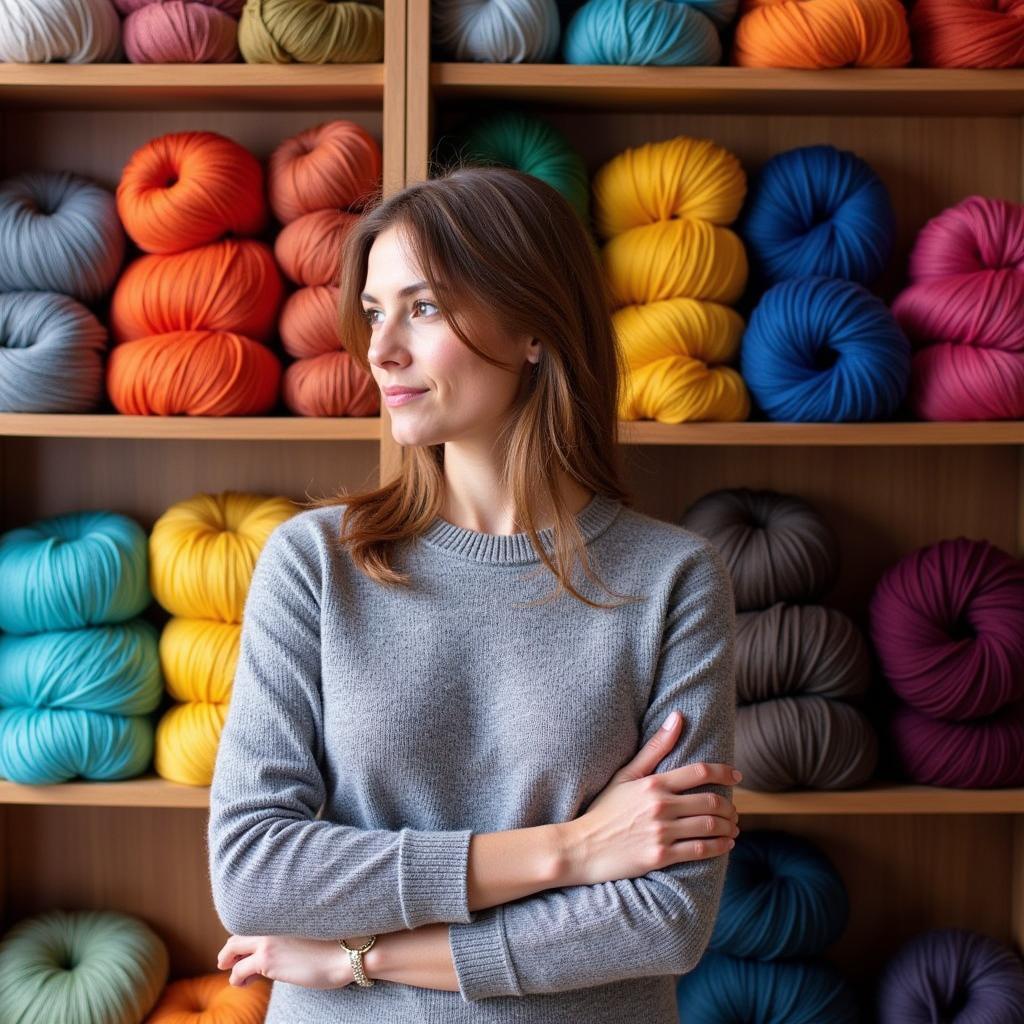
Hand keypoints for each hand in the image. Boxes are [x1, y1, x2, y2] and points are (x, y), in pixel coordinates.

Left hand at [216, 933, 355, 989]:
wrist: (346, 952)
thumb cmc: (340, 942)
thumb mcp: (316, 927)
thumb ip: (297, 930)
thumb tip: (292, 941)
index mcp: (284, 912)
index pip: (256, 920)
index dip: (248, 932)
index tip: (246, 944)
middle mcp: (272, 922)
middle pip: (240, 931)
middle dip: (230, 946)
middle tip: (225, 958)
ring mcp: (268, 940)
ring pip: (234, 949)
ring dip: (228, 961)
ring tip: (228, 971)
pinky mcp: (266, 961)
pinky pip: (239, 970)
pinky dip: (236, 978)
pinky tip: (241, 984)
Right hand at [560, 710, 740, 886]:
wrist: (582, 847)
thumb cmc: (604, 809)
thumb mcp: (625, 775)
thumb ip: (655, 748)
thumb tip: (678, 716)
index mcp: (653, 783)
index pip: (699, 772)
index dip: (724, 772)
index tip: (737, 776)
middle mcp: (660, 805)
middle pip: (711, 801)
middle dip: (729, 806)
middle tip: (734, 810)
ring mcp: (661, 832)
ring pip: (710, 826)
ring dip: (728, 826)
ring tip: (732, 827)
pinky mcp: (661, 857)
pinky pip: (700, 850)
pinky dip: (720, 847)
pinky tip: (726, 844)